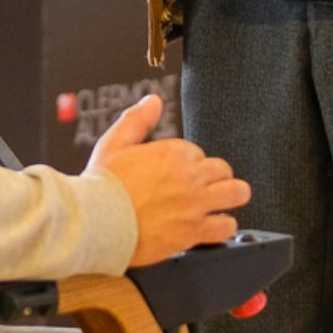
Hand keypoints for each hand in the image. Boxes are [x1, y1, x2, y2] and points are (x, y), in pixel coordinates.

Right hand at [86, 93, 250, 266]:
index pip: (198, 152)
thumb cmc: (102, 186)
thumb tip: (153, 101)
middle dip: (214, 177)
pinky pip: (226, 227)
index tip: (175, 173)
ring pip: (236, 193)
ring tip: (218, 203)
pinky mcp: (194, 231)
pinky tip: (213, 226)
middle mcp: (189, 176)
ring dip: (229, 197)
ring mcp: (195, 205)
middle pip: (223, 170)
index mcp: (173, 153)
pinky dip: (223, 226)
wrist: (96, 222)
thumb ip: (137, 120)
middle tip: (200, 187)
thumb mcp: (114, 143)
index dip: (188, 163)